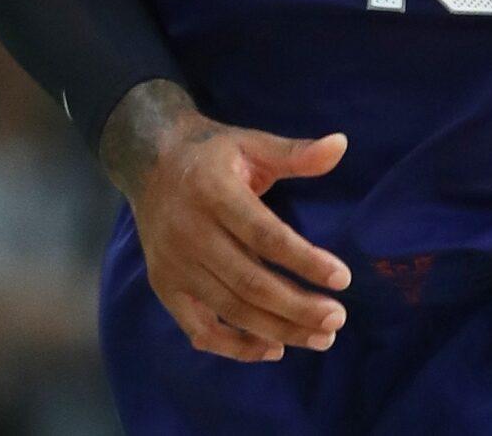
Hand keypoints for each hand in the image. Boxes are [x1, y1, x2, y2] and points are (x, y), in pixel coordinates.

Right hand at [100, 80, 353, 361]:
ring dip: (279, 329)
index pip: (264, 235)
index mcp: (213, 192)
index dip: (304, 260)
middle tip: (338, 318)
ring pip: (231, 309)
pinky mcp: (164, 286)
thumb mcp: (252, 143)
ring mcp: (174, 264)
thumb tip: (341, 144)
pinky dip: (235, 346)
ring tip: (321, 337)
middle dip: (297, 307)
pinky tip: (273, 348)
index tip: (343, 278)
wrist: (149, 163)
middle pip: (249, 282)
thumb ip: (296, 152)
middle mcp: (189, 232)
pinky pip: (199, 328)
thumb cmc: (212, 154)